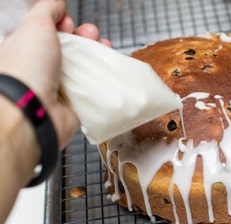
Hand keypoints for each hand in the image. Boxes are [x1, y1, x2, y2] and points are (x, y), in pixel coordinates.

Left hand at [0, 0, 111, 148]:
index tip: (70, 24)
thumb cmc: (27, 68)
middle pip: (70, 48)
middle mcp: (42, 68)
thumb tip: (59, 4)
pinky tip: (109, 68)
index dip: (62, 24)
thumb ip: (48, 9)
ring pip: (83, 66)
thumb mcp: (36, 25)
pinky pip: (93, 87)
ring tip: (105, 47)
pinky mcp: (74, 103)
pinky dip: (104, 77)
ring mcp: (59, 86)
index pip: (48, 33)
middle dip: (85, 37)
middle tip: (92, 34)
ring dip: (97, 54)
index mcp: (26, 49)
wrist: (33, 111)